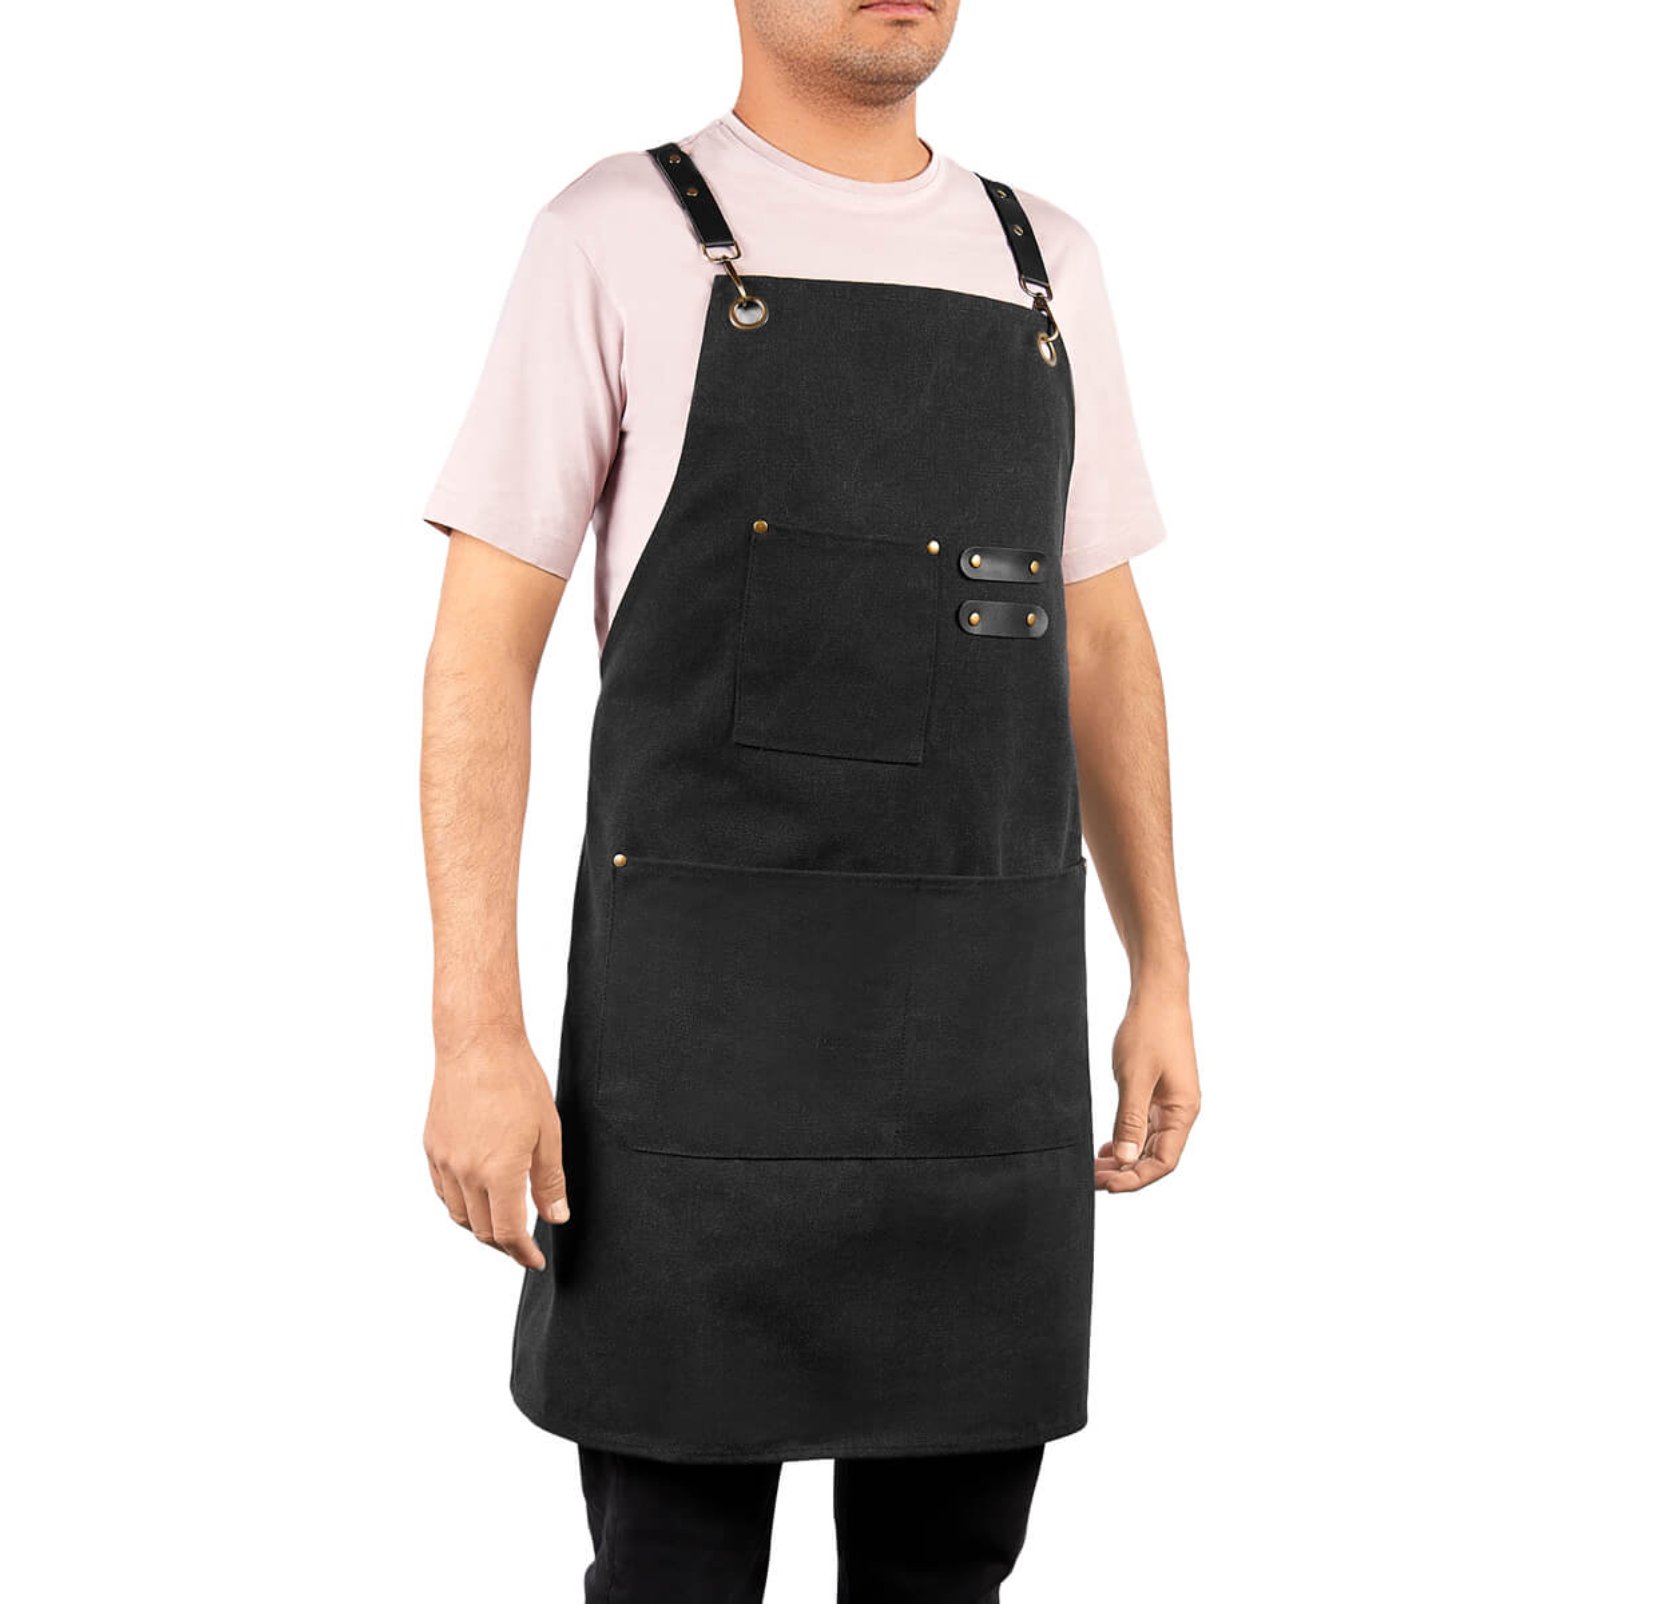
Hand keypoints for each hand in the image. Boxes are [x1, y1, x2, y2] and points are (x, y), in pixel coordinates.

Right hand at [424, 1031, 567, 1268]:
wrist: (477, 1045)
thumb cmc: (517, 1081)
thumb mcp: (548, 1133)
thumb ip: (550, 1181)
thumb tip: (555, 1216)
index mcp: (499, 1172)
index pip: (508, 1233)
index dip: (522, 1253)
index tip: (534, 1260)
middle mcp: (465, 1173)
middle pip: (481, 1230)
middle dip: (504, 1244)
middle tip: (522, 1245)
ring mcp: (444, 1161)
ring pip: (458, 1214)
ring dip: (480, 1226)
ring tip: (501, 1224)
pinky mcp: (432, 1147)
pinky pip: (442, 1191)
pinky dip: (459, 1204)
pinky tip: (475, 1198)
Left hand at [1097, 986, 1199, 1192]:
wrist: (1157, 995)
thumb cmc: (1149, 1031)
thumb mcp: (1134, 1078)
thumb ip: (1129, 1121)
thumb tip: (1126, 1161)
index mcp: (1183, 1112)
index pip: (1163, 1162)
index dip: (1136, 1179)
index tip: (1107, 1186)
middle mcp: (1180, 1112)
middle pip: (1155, 1157)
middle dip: (1126, 1173)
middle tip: (1092, 1180)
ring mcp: (1170, 1103)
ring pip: (1148, 1144)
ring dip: (1124, 1159)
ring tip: (1095, 1169)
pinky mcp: (1158, 1093)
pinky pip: (1144, 1127)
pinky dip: (1126, 1140)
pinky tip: (1107, 1148)